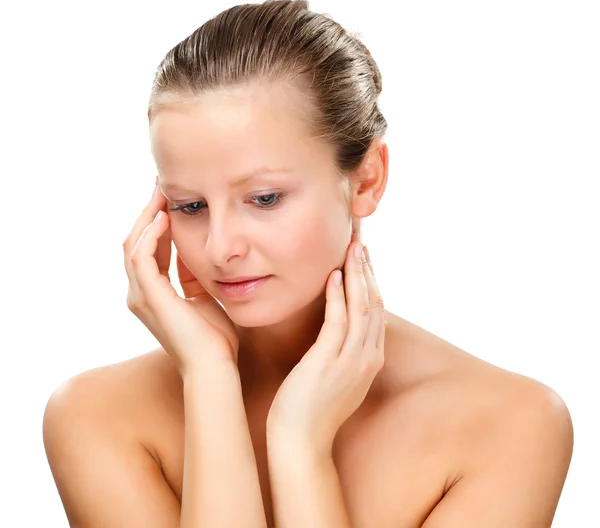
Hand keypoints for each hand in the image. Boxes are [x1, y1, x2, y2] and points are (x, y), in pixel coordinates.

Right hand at [123, 178, 239, 374]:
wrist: (215, 366)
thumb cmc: (215, 338)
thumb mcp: (205, 295)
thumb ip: (194, 274)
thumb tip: (195, 249)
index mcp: (154, 294)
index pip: (149, 249)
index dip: (158, 222)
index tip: (172, 198)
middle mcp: (141, 293)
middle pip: (135, 242)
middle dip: (149, 212)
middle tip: (161, 185)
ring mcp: (141, 296)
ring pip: (134, 245)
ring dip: (148, 216)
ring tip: (162, 192)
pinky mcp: (149, 297)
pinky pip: (142, 257)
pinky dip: (151, 234)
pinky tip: (165, 217)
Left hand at [266, 233, 385, 455]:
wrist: (301, 442)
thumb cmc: (311, 408)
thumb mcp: (337, 377)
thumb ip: (343, 352)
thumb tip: (337, 329)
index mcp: (370, 360)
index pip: (377, 313)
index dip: (372, 283)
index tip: (364, 261)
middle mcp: (367, 358)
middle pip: (375, 304)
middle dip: (368, 272)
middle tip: (361, 245)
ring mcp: (351, 360)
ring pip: (361, 307)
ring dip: (358, 275)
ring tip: (353, 250)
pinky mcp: (328, 361)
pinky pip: (337, 320)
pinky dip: (338, 295)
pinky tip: (333, 275)